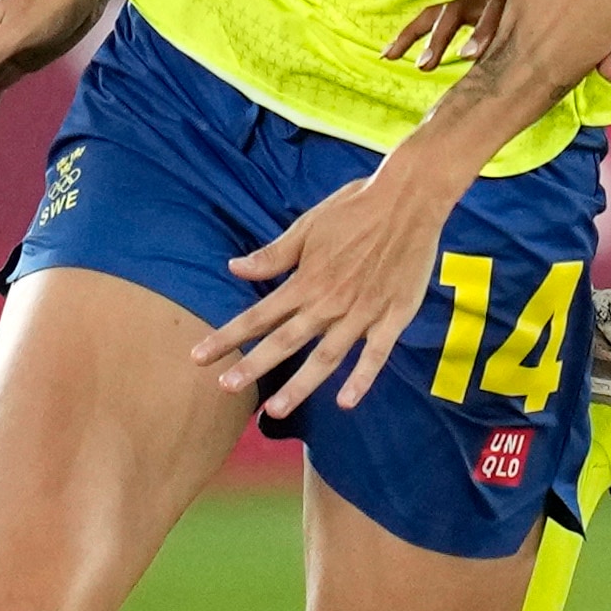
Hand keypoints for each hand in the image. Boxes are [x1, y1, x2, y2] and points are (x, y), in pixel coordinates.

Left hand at [194, 170, 456, 416]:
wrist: (410, 200)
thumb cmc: (357, 207)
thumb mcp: (309, 225)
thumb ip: (274, 255)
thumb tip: (234, 269)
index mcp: (306, 280)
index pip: (258, 315)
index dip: (227, 336)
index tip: (199, 357)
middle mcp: (329, 302)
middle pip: (285, 341)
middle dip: (253, 366)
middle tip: (226, 388)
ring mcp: (362, 312)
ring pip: (326, 356)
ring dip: (300, 385)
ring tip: (276, 410)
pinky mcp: (393, 316)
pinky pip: (376, 354)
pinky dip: (361, 379)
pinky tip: (346, 402)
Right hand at [386, 0, 610, 83]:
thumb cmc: (603, 10)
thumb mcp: (610, 28)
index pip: (505, 3)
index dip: (487, 28)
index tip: (473, 55)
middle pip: (470, 4)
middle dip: (453, 35)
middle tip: (436, 64)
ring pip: (447, 11)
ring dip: (429, 38)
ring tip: (420, 67)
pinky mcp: (470, 8)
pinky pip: (434, 18)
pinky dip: (413, 34)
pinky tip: (389, 55)